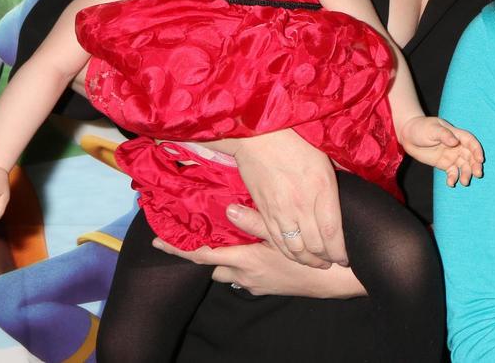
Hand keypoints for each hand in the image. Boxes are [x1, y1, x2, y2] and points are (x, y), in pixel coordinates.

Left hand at [152, 205, 367, 297]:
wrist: (337, 281)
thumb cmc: (311, 257)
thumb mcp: (283, 235)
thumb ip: (254, 220)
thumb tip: (227, 207)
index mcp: (244, 260)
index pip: (201, 256)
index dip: (178, 249)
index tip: (157, 242)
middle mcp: (244, 276)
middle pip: (210, 266)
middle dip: (198, 254)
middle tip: (189, 237)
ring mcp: (255, 285)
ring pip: (226, 272)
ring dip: (219, 259)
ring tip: (217, 240)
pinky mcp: (267, 288)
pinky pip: (242, 276)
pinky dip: (236, 264)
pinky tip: (246, 251)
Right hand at [226, 130, 346, 267]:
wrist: (257, 137)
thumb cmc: (295, 140)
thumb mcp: (324, 156)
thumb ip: (338, 177)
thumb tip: (351, 189)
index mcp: (321, 189)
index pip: (332, 232)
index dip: (340, 251)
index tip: (346, 258)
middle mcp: (301, 204)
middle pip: (315, 245)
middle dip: (326, 259)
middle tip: (334, 263)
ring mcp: (280, 211)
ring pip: (294, 248)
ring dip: (307, 260)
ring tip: (317, 263)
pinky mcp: (264, 212)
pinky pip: (276, 241)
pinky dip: (287, 253)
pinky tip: (295, 255)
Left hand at [398, 116, 484, 186]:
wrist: (408, 135)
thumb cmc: (421, 127)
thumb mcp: (432, 129)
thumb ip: (444, 135)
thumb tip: (454, 141)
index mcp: (456, 135)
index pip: (470, 142)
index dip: (477, 150)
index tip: (480, 159)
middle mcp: (457, 146)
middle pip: (470, 156)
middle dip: (475, 165)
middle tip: (477, 174)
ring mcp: (451, 156)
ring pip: (463, 166)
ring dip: (466, 174)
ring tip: (464, 182)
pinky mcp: (444, 164)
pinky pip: (452, 172)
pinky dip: (453, 178)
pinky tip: (451, 183)